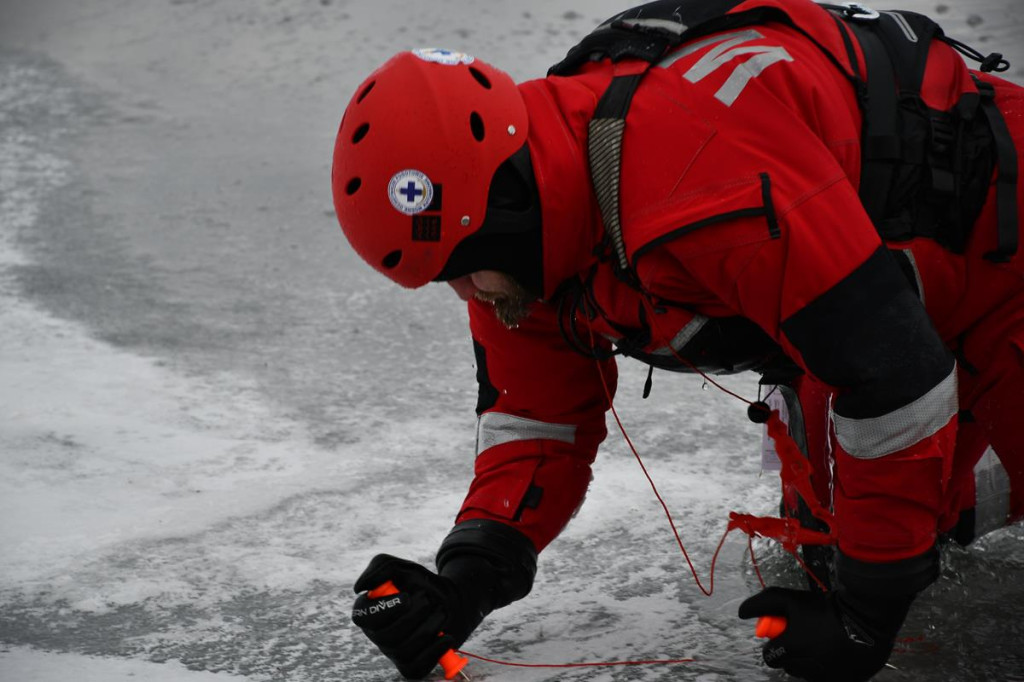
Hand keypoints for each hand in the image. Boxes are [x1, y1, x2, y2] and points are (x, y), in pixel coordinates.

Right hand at [352, 554, 486, 679]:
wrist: (448, 601)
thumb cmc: (420, 583)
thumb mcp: (402, 567)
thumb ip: (379, 569)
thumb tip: (359, 588)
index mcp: (369, 611)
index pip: (362, 617)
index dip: (384, 610)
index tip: (407, 598)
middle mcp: (377, 634)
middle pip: (386, 636)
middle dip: (413, 616)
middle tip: (428, 600)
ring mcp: (393, 652)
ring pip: (404, 650)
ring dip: (429, 627)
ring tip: (439, 612)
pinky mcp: (410, 665)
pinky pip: (417, 666)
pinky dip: (434, 650)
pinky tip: (445, 637)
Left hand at [738, 586, 912, 681]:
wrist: (867, 616)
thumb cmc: (824, 608)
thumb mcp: (789, 599)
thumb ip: (762, 603)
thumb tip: (742, 613)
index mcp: (791, 650)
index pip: (770, 656)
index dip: (776, 645)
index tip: (785, 635)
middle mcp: (807, 669)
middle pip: (789, 666)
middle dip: (793, 653)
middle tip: (806, 637)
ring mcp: (827, 678)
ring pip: (809, 674)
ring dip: (811, 662)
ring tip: (823, 643)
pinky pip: (830, 677)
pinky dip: (831, 668)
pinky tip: (837, 652)